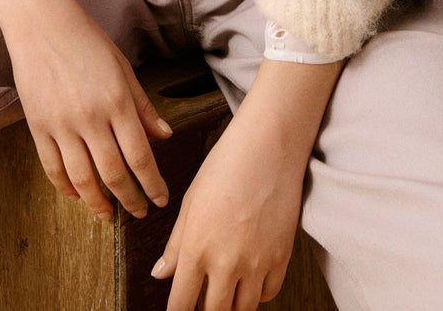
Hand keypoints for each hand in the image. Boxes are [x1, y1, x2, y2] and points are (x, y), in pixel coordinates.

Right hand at [3, 0, 172, 220]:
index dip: (152, 184)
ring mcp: (61, 124)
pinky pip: (52, 168)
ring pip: (82, 178)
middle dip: (130, 199)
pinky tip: (77, 196)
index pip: (140, 156)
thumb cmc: (87, 41)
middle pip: (113, 174)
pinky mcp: (38, 126)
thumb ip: (142, 106)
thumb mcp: (122, 68)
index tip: (161, 199)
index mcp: (116, 101)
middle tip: (140, 211)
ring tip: (109, 214)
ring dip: (98, 203)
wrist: (41, 23)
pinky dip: (66, 188)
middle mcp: (90, 117)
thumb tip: (165, 135)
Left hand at [152, 111, 306, 310]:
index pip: (181, 304)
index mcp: (197, 247)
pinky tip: (249, 282)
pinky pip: (268, 294)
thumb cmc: (226, 166)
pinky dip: (258, 294)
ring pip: (242, 310)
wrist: (267, 148)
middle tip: (203, 302)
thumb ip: (176, 243)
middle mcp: (226, 262)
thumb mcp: (191, 201)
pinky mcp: (281, 258)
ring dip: (231, 306)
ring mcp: (256, 263)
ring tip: (225, 294)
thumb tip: (161, 273)